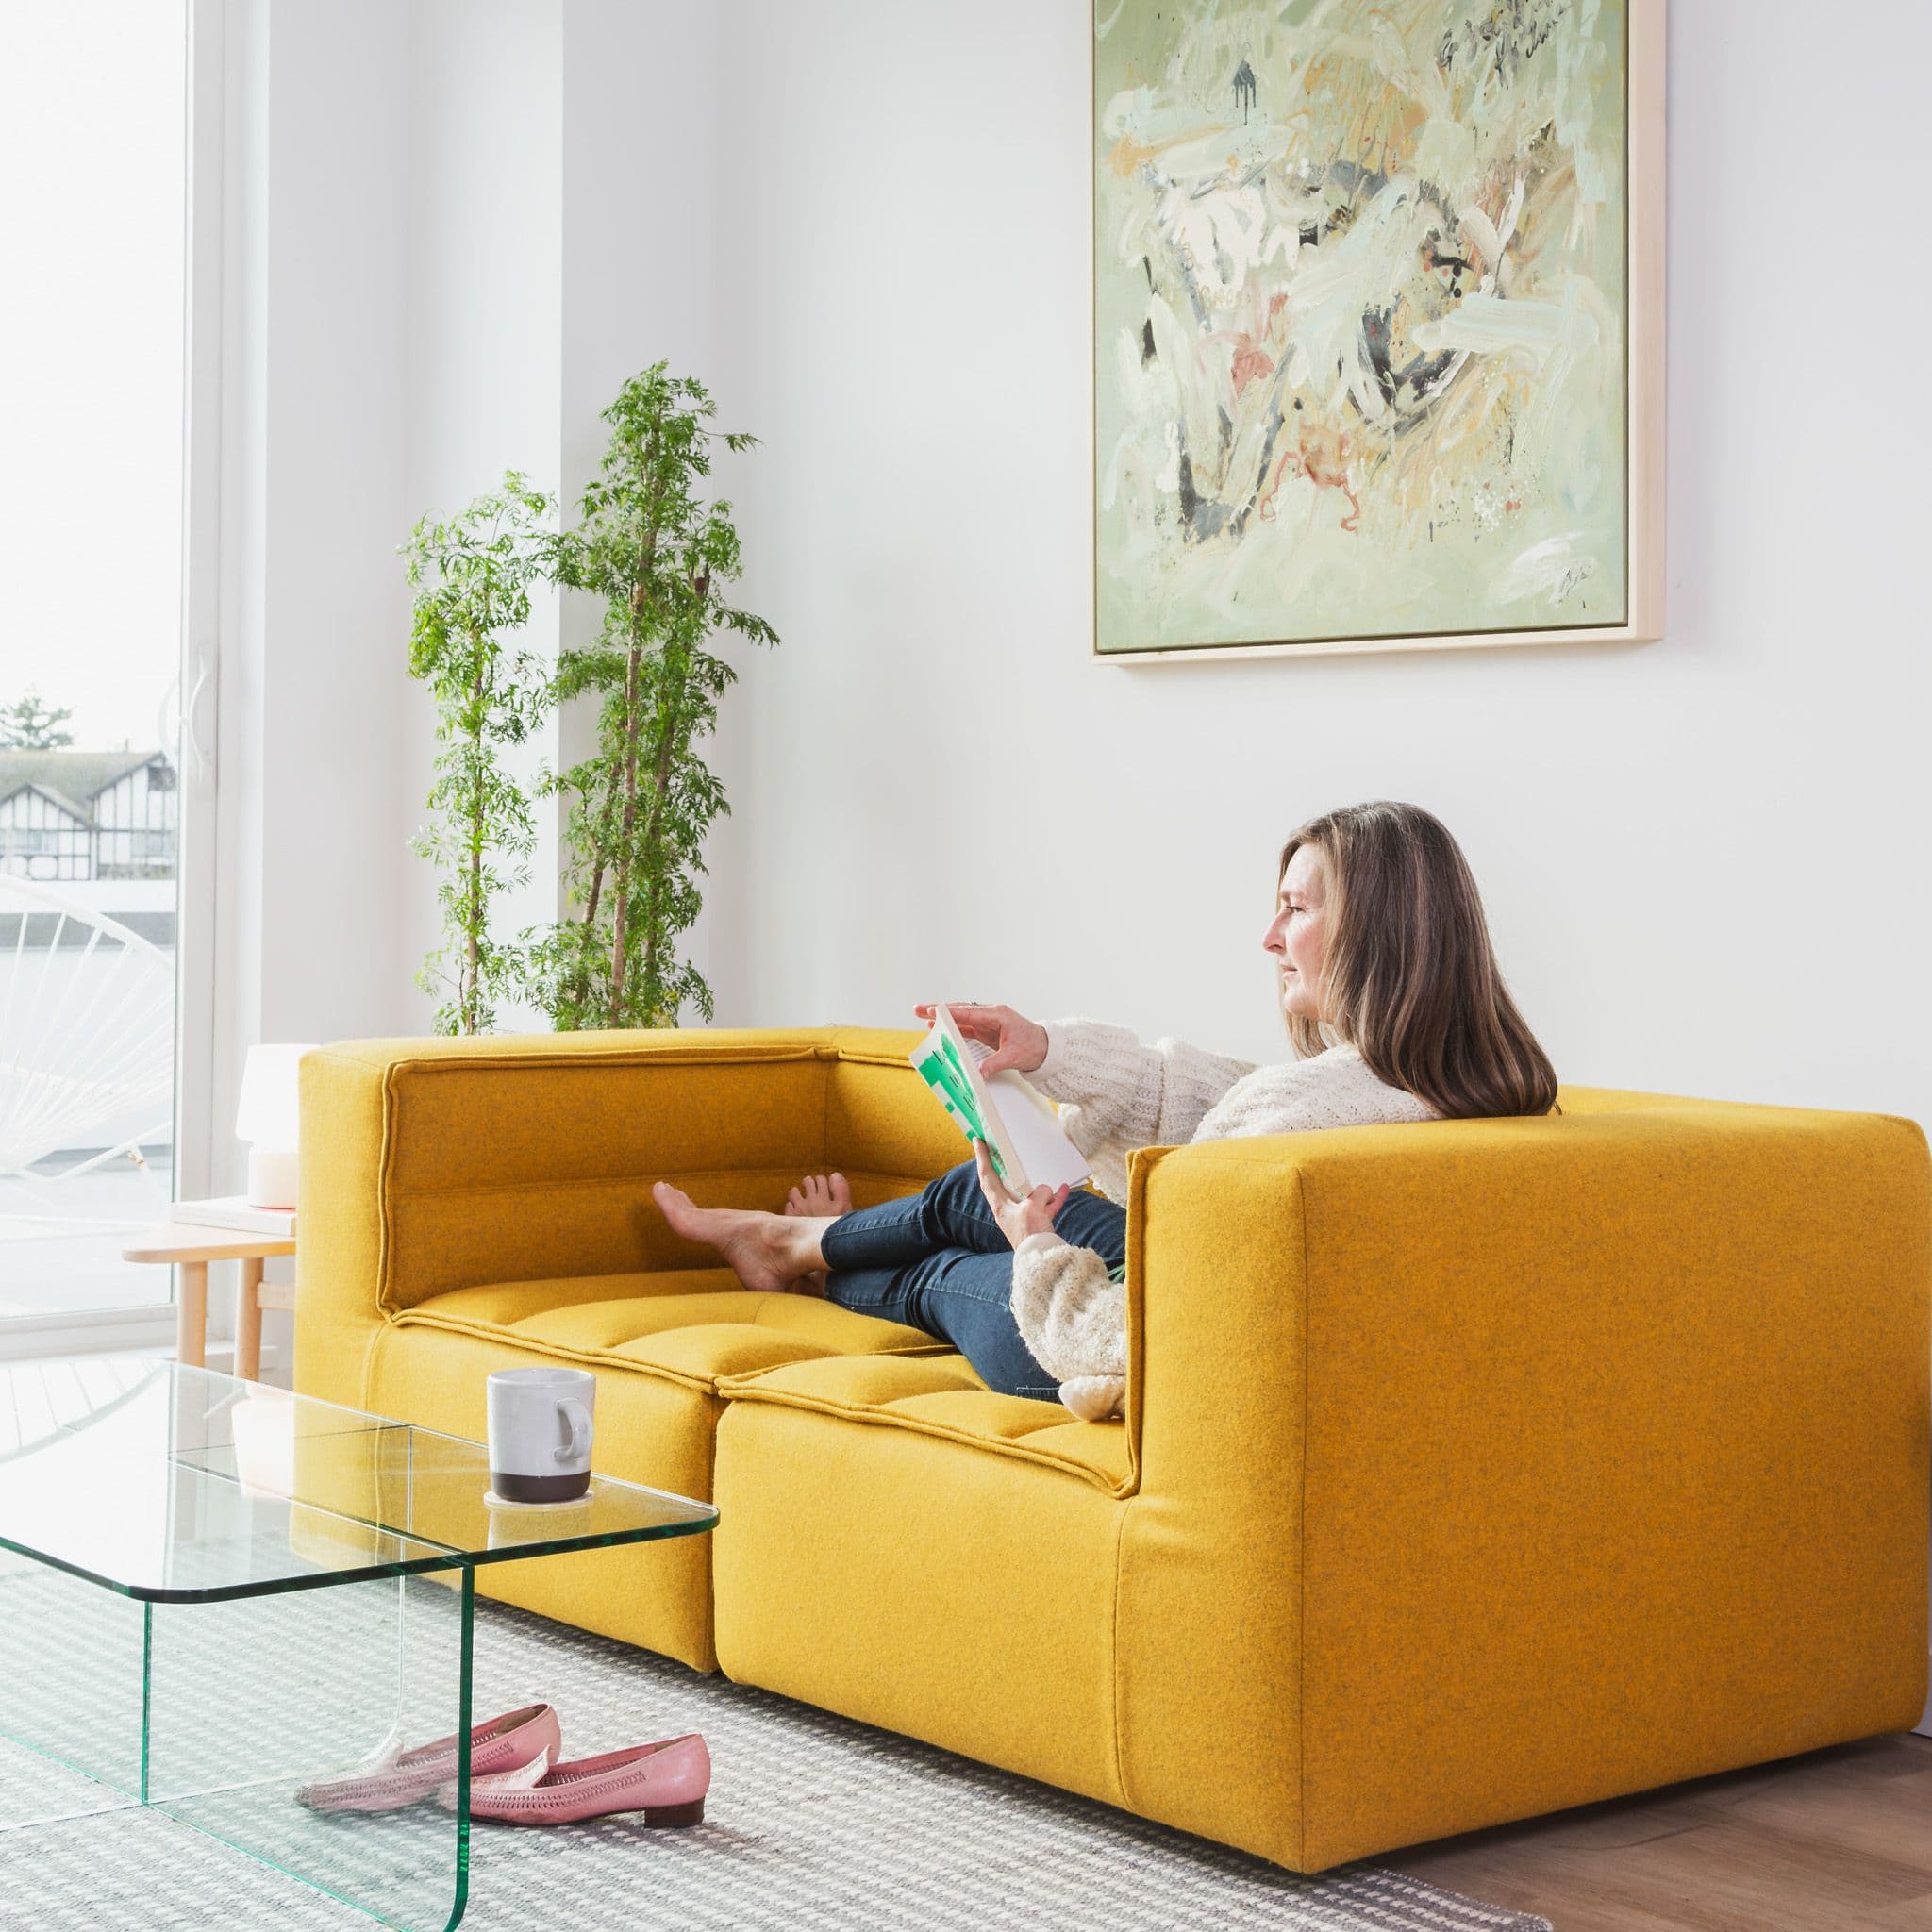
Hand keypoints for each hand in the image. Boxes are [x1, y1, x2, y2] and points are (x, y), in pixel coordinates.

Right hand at [913, 1001, 1048, 1075]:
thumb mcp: (1015, 1057)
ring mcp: (988, 1022)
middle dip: (939, 1010)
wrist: (1046, 1048)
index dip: (950, 1012)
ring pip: (961, 1017)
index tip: (932, 1011)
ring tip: (921, 1016)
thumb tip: (978, 1073)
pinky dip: (952, 1027)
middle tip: (917, 1009)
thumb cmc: (1034, 1048)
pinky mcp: (987, 1030)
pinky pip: (966, 1027)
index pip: (969, 1012)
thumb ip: (995, 1063)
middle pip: (961, 1010)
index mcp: (998, 1015)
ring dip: (942, 1017)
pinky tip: (939, 1028)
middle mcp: (991, 1015)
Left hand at [972, 1137, 1069, 1249]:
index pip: (987, 1176)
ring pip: (1029, 1194)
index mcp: (1000, 1205)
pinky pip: (1046, 1205)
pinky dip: (1054, 1197)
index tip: (978, 1141)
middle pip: (1007, 1182)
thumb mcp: (1032, 1207)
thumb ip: (1038, 1193)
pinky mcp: (1038, 1223)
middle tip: (1005, 1149)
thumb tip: (1046, 1190)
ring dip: (1038, 1183)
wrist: (1043, 1260)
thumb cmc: (1031, 1235)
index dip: (982, 1157)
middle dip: (1008, 1167)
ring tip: (1044, 1168)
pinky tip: (1064, 1188)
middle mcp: (1010, 1209)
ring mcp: (1024, 1217)